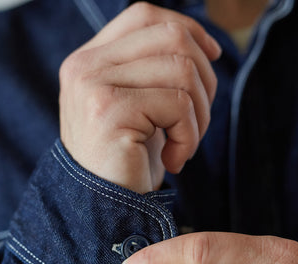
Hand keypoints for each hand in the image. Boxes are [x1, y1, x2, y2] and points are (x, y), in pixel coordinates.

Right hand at [59, 2, 220, 192]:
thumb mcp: (140, 108)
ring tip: (184, 147)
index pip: (145, 16)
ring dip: (199, 115)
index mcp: (89, 61)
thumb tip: (205, 45)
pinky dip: (190, 137)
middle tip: (197, 122)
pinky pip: (178, 104)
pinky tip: (176, 161)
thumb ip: (154, 71)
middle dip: (203, 79)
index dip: (188, 29)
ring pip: (181, 69)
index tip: (213, 57)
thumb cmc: (127, 162)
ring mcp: (93, 85)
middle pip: (171, 37)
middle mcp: (84, 66)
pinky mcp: (108, 110)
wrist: (101, 210)